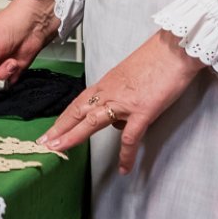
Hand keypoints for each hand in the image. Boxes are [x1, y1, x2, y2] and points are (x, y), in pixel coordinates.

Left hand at [41, 31, 204, 172]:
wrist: (174, 49)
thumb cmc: (156, 59)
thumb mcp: (129, 75)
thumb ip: (120, 94)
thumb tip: (119, 117)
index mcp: (106, 83)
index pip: (78, 103)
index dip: (63, 119)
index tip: (50, 132)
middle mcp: (110, 92)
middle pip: (77, 112)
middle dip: (59, 129)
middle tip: (43, 143)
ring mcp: (124, 102)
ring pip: (92, 122)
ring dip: (74, 137)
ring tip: (60, 151)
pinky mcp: (143, 111)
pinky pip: (130, 138)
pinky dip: (126, 155)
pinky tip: (124, 169)